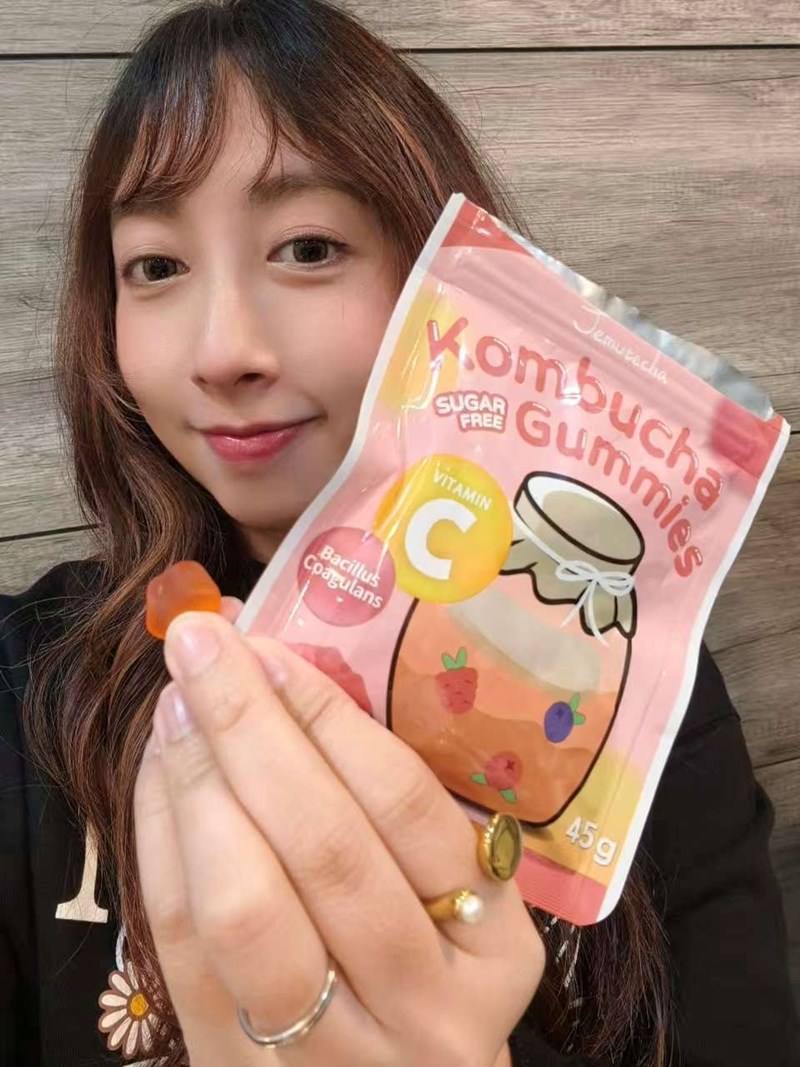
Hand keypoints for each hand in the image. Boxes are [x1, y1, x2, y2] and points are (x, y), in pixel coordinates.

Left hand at [133, 607, 543, 1065]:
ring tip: (175, 707)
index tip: (272, 648)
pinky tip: (159, 779)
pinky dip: (162, 847)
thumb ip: (398, 816)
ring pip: (247, 905)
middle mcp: (425, 1004)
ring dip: (199, 783)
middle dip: (251, 727)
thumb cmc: (429, 981)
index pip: (407, 808)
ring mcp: (334, 1051)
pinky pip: (184, 951)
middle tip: (203, 645)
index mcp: (496, 947)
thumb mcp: (457, 911)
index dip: (330, 717)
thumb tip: (290, 674)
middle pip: (325, 846)